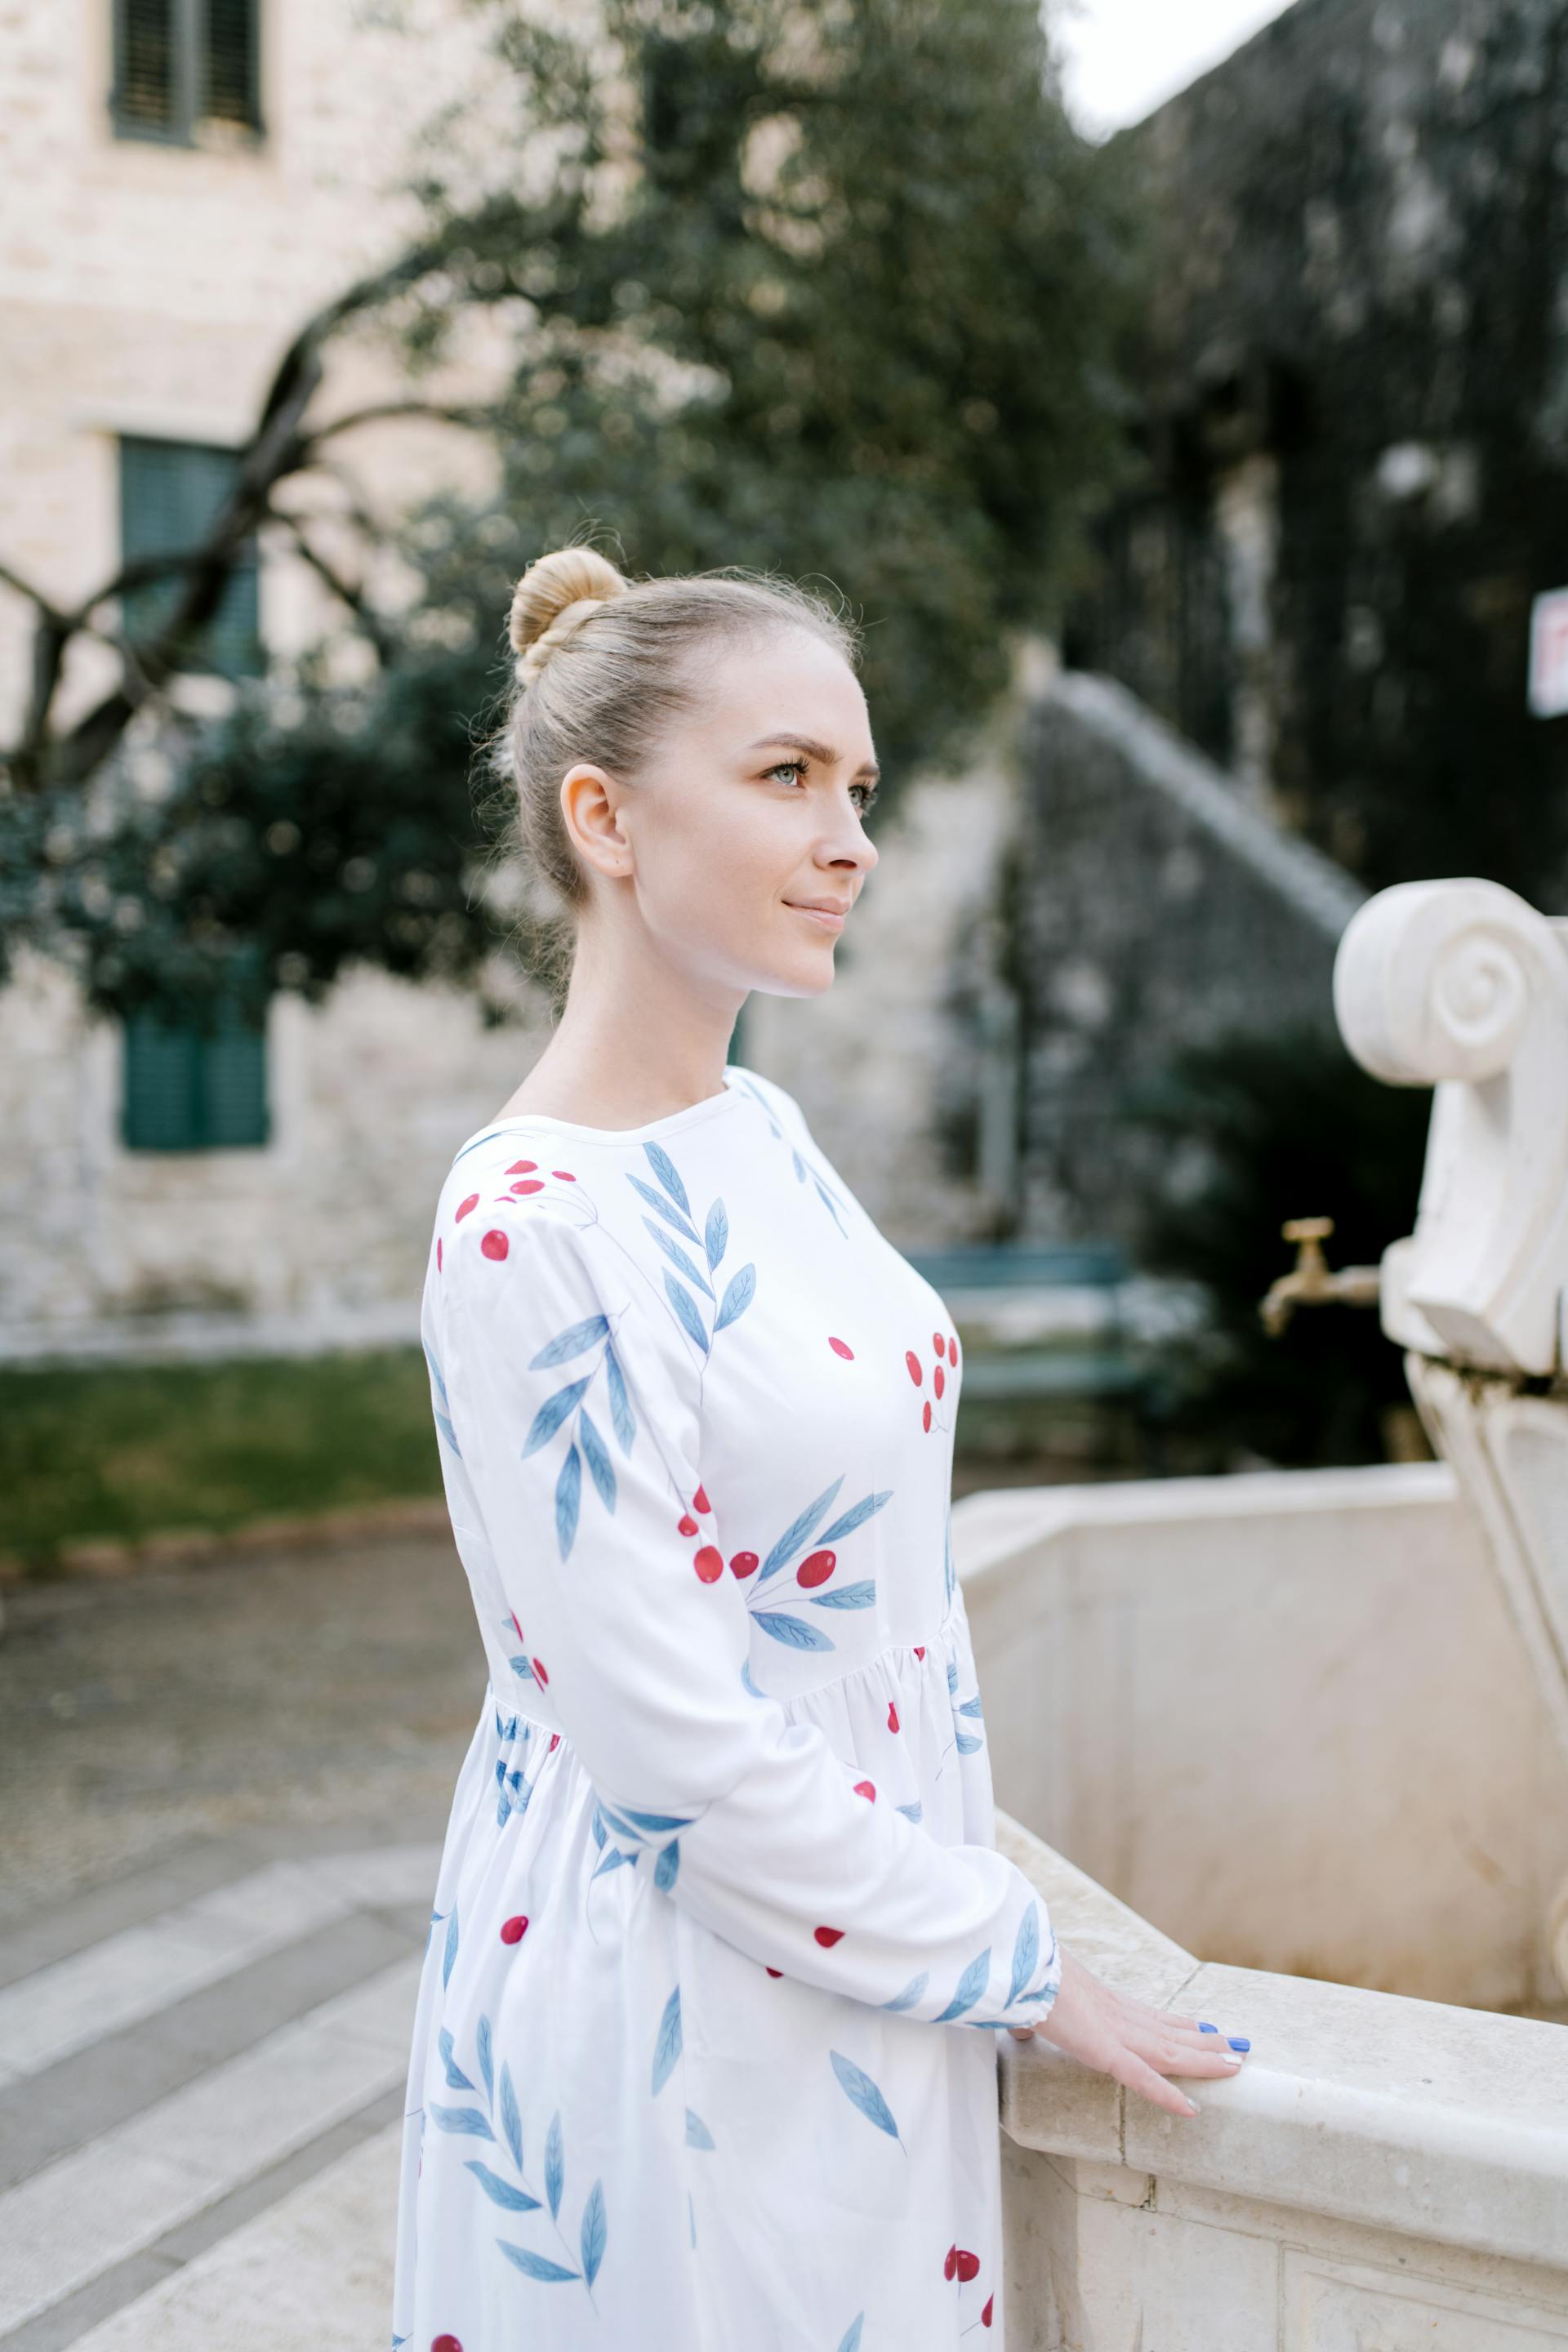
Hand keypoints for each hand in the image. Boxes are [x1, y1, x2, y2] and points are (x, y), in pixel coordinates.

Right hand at [1007, 1946, 1249, 2117]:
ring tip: (1236, 2063)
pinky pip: (1141, 2077)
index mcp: (1098, 2002)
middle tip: (1237, 2046)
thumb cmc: (1017, 1978)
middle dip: (1204, 2041)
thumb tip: (1022, 2030)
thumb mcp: (1027, 2003)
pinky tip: (1191, 2110)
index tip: (1202, 2027)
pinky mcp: (1103, 2048)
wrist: (1013, 1963)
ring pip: (1168, 2050)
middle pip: (1168, 2031)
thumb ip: (1030, 2021)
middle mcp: (1113, 2013)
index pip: (1148, 2016)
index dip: (1178, 2024)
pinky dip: (1167, 2095)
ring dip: (1204, 2059)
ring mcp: (1112, 2030)